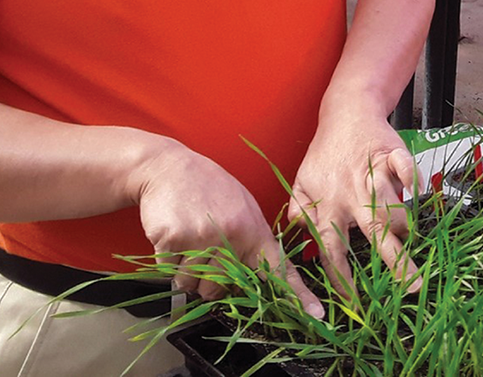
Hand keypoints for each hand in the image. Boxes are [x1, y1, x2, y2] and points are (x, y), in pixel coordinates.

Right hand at [132, 141, 323, 317]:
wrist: (170, 167)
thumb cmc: (207, 187)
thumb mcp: (242, 207)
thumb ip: (249, 240)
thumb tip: (251, 277)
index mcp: (253, 230)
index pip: (279, 269)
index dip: (297, 295)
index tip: (315, 314)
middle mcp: (232, 235)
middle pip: (218, 290)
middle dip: (207, 281)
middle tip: (203, 253)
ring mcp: (203, 238)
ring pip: (191, 285)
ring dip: (185, 272)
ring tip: (189, 241)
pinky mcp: (174, 239)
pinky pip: (168, 271)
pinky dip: (167, 260)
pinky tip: (174, 235)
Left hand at [287, 109, 421, 299]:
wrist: (346, 113)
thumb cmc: (325, 153)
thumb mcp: (302, 182)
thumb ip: (299, 212)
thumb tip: (298, 240)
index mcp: (328, 207)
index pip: (335, 251)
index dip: (344, 280)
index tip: (357, 305)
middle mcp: (351, 195)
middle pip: (373, 232)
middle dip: (395, 261)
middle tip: (414, 286)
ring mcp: (372, 173)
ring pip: (392, 204)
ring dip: (405, 224)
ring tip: (416, 242)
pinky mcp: (392, 153)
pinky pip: (406, 168)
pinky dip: (413, 179)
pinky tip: (419, 193)